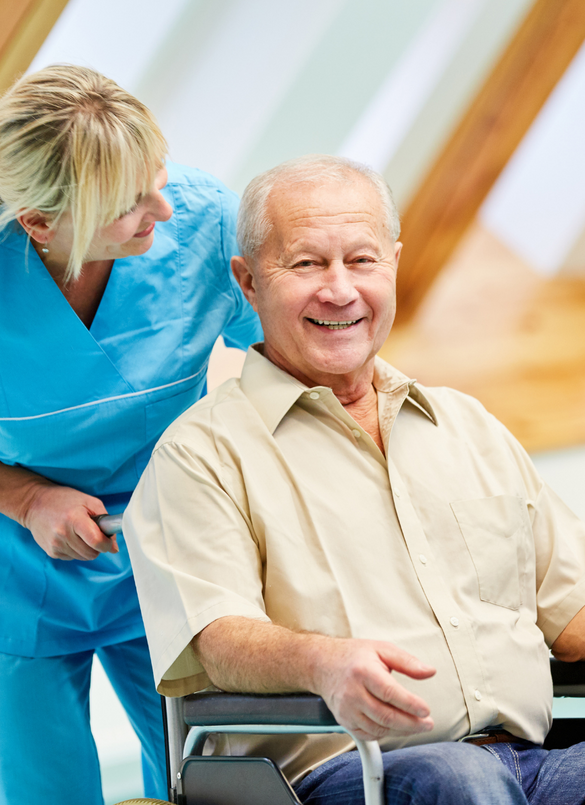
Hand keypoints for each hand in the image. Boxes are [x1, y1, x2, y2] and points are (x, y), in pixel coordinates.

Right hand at [23, 482, 118, 560]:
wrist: (35, 504)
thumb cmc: (65, 500)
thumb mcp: (89, 502)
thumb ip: (106, 522)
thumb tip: (114, 546)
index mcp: (74, 519)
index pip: (96, 541)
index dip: (107, 544)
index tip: (109, 542)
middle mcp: (63, 534)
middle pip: (91, 553)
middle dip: (97, 547)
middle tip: (93, 534)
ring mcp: (55, 544)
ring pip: (83, 557)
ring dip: (86, 549)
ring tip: (80, 533)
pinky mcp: (51, 552)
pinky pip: (72, 558)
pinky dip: (76, 550)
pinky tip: (70, 537)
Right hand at [312, 638, 434, 740]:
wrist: (323, 664)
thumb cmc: (353, 656)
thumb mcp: (382, 649)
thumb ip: (407, 661)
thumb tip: (429, 671)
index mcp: (364, 671)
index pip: (390, 692)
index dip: (410, 704)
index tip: (426, 710)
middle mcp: (353, 692)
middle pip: (386, 716)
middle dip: (411, 723)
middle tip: (427, 724)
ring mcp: (347, 709)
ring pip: (379, 729)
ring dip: (400, 730)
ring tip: (416, 725)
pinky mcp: (344, 720)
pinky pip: (368, 734)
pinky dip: (385, 734)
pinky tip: (395, 727)